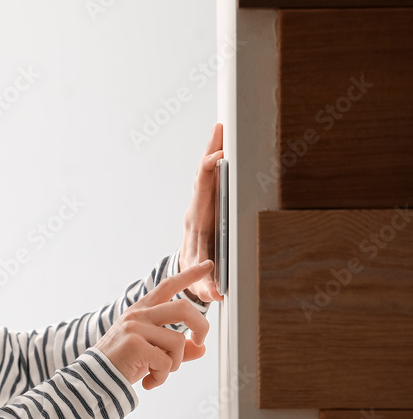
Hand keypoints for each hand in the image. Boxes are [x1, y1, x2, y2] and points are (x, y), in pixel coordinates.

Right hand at [93, 260, 212, 389]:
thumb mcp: (152, 352)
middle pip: (183, 308)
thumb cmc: (123, 364)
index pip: (168, 286)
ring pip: (177, 341)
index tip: (207, 265)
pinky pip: (166, 362)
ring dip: (174, 364)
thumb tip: (201, 348)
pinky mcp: (134, 344)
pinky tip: (149, 382)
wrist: (96, 379)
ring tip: (158, 373)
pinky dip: (161, 378)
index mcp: (141, 311)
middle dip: (201, 326)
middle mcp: (138, 315)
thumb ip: (177, 349)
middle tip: (199, 342)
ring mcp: (135, 327)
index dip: (189, 275)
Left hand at [179, 122, 224, 302]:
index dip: (208, 173)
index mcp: (196, 220)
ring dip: (217, 148)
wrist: (188, 270)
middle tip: (221, 126)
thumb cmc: (196, 274)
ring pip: (210, 173)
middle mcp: (199, 207)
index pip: (201, 191)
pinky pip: (217, 179)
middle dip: (211, 150)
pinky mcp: (213, 204)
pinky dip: (222, 160)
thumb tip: (214, 294)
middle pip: (204, 174)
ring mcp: (205, 204)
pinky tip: (231, 143)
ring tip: (226, 125)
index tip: (219, 157)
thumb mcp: (199, 281)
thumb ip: (205, 286)